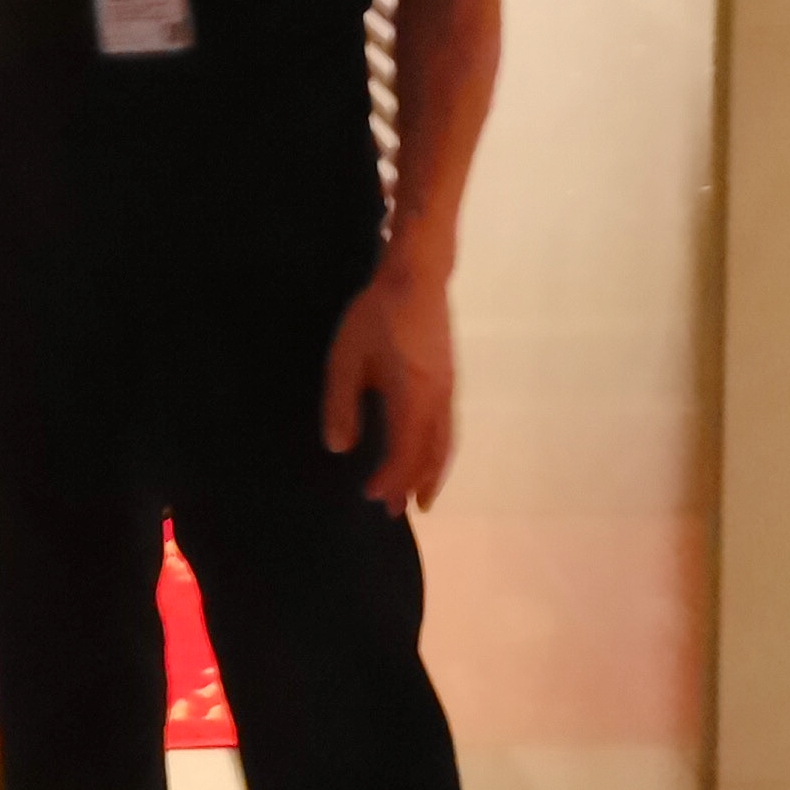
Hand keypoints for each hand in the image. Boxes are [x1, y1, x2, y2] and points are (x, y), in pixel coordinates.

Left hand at [320, 254, 455, 511]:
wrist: (416, 277)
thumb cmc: (377, 315)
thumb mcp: (347, 358)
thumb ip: (341, 404)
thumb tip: (340, 447)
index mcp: (413, 397)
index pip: (405, 452)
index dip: (391, 478)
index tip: (372, 496)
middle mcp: (438, 400)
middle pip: (431, 454)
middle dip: (414, 484)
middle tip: (399, 512)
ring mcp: (449, 390)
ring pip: (446, 442)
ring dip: (433, 472)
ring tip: (422, 496)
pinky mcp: (449, 379)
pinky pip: (448, 427)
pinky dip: (439, 451)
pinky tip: (428, 454)